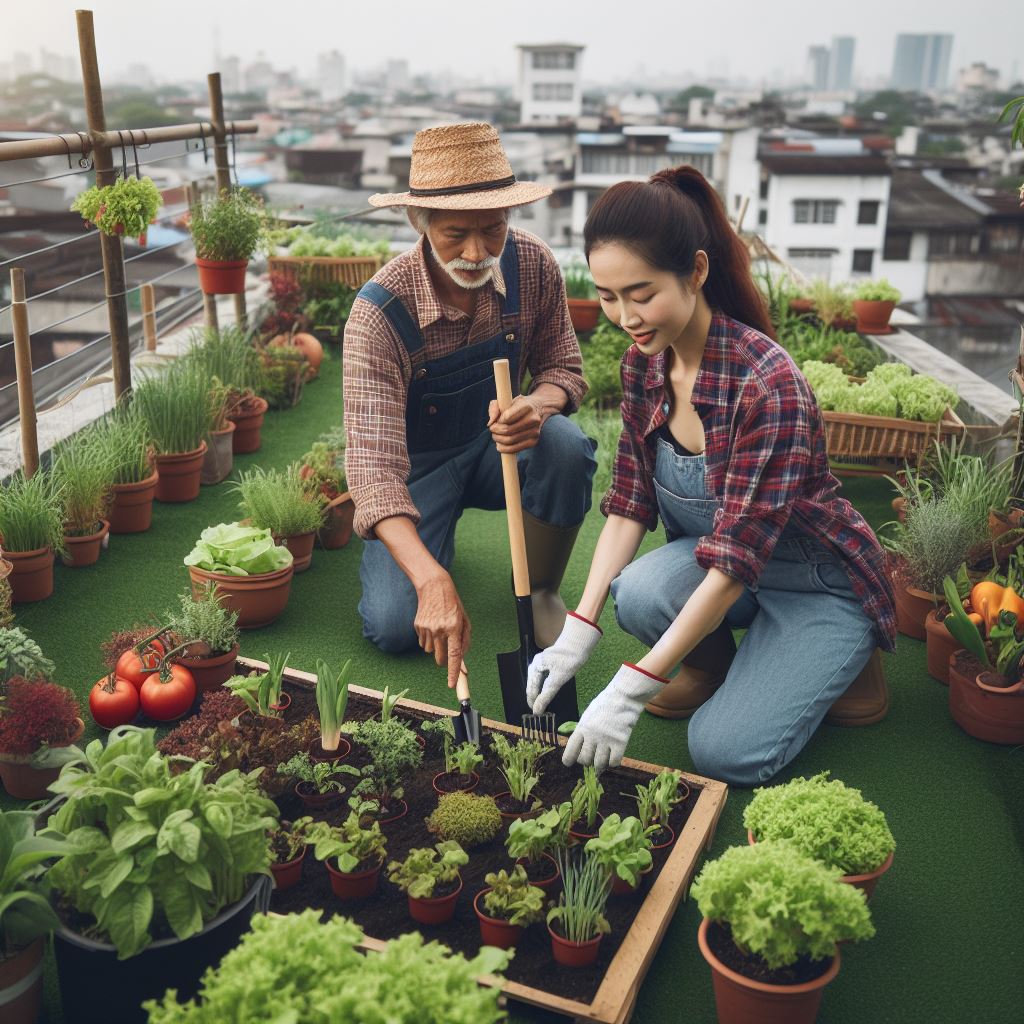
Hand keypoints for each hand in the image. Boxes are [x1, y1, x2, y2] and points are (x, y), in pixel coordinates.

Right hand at [413, 571, 471, 688]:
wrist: (433, 586)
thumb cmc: (452, 604)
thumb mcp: (464, 619)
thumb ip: (465, 639)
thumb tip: (461, 657)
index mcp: (454, 627)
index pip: (454, 655)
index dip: (453, 671)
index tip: (451, 684)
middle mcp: (439, 629)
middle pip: (439, 658)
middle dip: (443, 660)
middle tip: (446, 647)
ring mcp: (426, 628)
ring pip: (429, 651)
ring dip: (434, 646)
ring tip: (438, 629)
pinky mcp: (417, 626)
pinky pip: (422, 643)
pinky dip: (427, 639)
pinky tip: (430, 625)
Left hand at [487, 395, 544, 452]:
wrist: (537, 410)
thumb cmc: (516, 406)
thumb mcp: (505, 401)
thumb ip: (494, 408)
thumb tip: (490, 423)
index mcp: (526, 406)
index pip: (506, 417)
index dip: (498, 421)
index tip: (497, 420)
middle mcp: (533, 419)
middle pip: (507, 430)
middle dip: (496, 431)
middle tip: (492, 429)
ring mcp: (535, 431)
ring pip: (510, 440)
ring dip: (498, 440)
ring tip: (496, 435)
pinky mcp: (534, 441)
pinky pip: (515, 449)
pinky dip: (504, 448)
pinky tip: (500, 444)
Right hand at [527, 613, 601, 713]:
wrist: (578, 643)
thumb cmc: (568, 660)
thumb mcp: (557, 680)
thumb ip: (546, 695)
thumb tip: (537, 710)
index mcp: (535, 667)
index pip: (531, 689)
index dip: (533, 702)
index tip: (536, 714)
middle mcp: (535, 664)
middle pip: (531, 685)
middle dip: (534, 698)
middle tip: (538, 711)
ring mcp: (541, 662)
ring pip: (536, 681)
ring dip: (538, 692)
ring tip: (541, 703)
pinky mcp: (548, 662)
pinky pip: (541, 677)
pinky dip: (543, 686)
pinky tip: (547, 691)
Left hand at [562, 664, 667, 771]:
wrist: (623, 698)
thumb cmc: (604, 705)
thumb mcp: (587, 715)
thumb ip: (582, 731)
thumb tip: (578, 747)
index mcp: (581, 728)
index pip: (570, 750)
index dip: (568, 760)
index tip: (569, 763)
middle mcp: (592, 736)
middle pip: (584, 760)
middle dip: (587, 761)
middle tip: (591, 757)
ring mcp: (606, 740)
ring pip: (598, 764)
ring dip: (599, 764)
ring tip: (602, 759)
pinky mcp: (620, 743)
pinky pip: (614, 762)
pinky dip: (612, 762)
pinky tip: (613, 757)